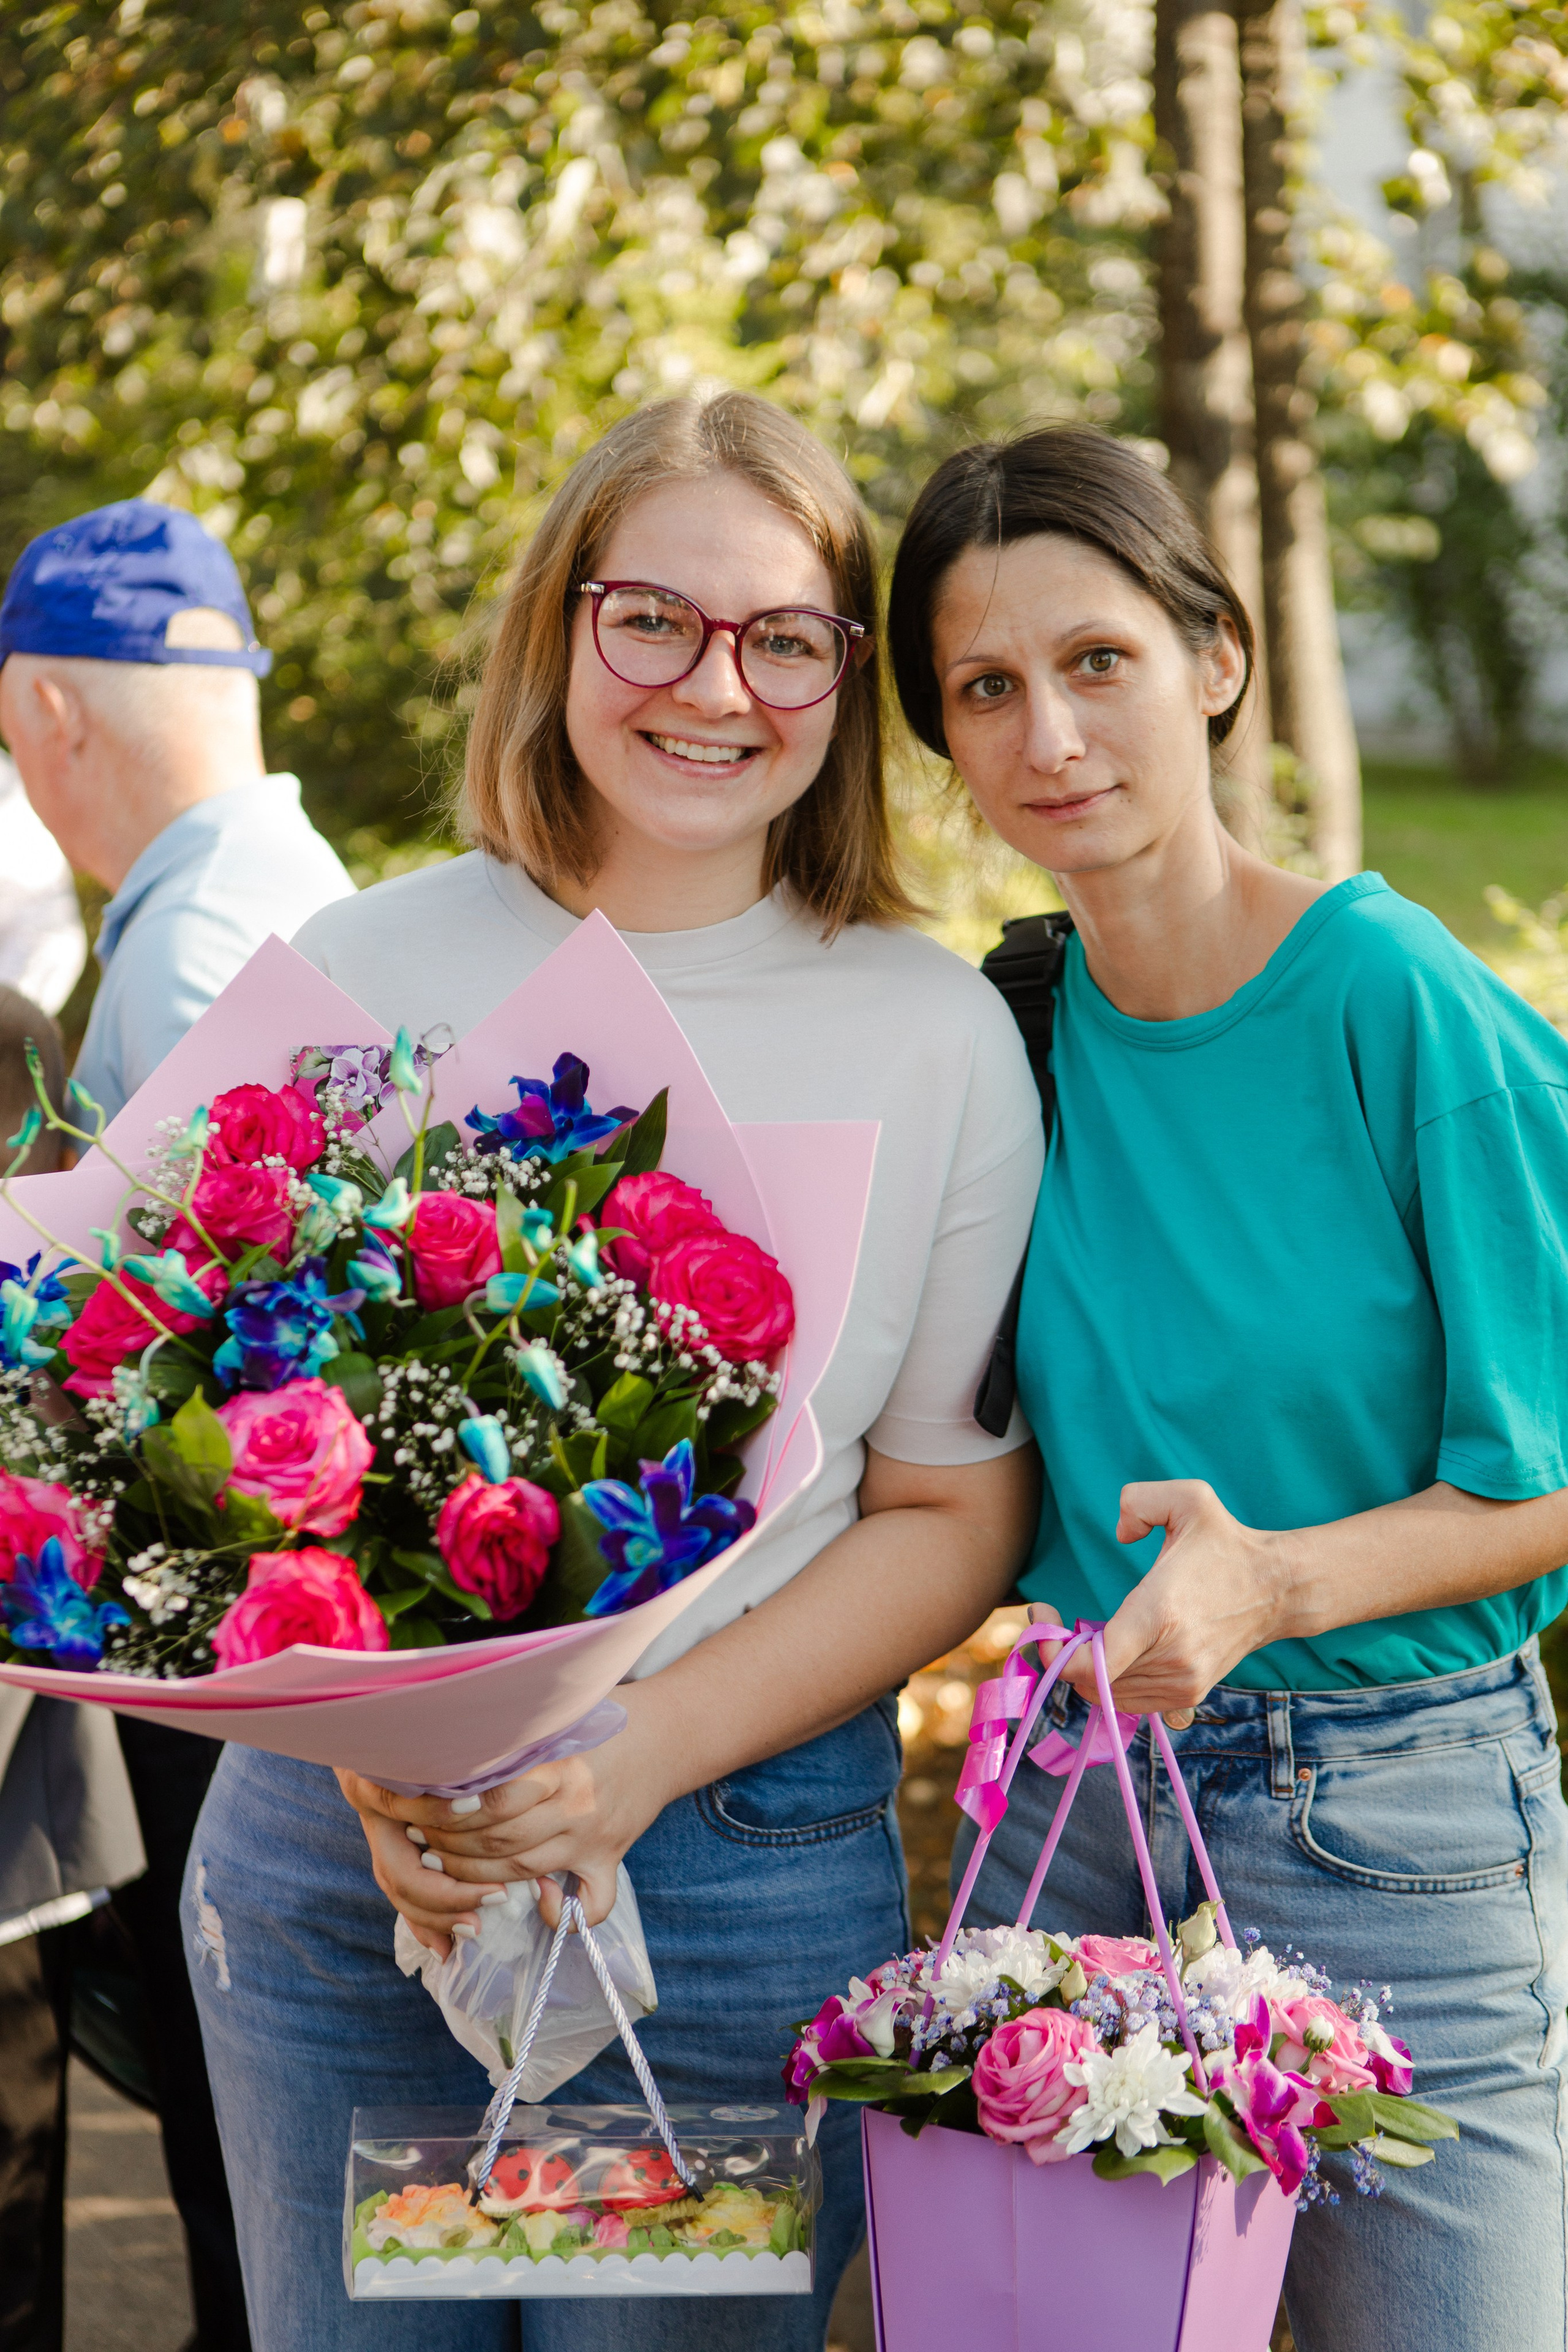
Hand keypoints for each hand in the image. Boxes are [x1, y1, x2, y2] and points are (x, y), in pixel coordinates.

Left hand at [335, 1696, 675, 1957]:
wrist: (668, 1732)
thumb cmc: (602, 1717)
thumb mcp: (558, 1718)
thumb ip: (513, 1738)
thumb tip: (450, 1748)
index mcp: (561, 1767)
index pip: (496, 1802)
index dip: (452, 1812)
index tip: (421, 1808)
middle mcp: (577, 1807)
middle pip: (500, 1842)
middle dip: (451, 1846)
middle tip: (419, 1839)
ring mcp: (594, 1838)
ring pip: (525, 1872)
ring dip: (478, 1876)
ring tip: (443, 1864)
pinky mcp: (611, 1858)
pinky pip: (593, 1903)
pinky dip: (564, 1915)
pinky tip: (538, 1906)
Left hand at [1057, 1480, 1288, 1720]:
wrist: (1277, 1588)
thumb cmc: (1227, 1542)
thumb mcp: (1189, 1498)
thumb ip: (1139, 1500)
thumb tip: (1120, 1533)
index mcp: (1160, 1613)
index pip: (1091, 1664)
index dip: (1052, 1651)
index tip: (1043, 1615)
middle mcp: (1171, 1657)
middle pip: (1090, 1679)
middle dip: (1062, 1652)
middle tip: (1059, 1620)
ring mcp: (1182, 1681)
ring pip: (1107, 1694)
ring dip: (1086, 1668)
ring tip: (1089, 1631)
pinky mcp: (1189, 1693)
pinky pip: (1129, 1700)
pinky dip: (1110, 1681)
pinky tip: (1114, 1648)